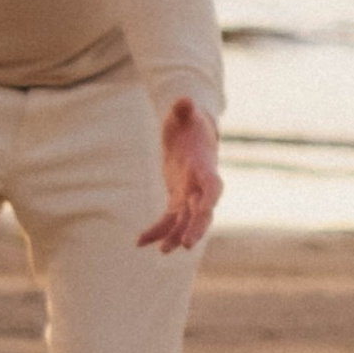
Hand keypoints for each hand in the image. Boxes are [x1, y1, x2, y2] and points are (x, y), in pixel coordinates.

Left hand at [138, 96, 220, 253]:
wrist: (189, 134)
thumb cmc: (188, 123)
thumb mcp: (184, 114)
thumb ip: (184, 109)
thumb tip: (184, 101)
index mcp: (205, 166)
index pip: (212, 186)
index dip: (210, 198)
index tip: (205, 210)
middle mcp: (200, 185)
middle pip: (203, 211)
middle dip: (196, 227)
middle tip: (186, 244)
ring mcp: (189, 195)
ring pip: (185, 221)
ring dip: (174, 236)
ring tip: (163, 252)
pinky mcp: (177, 199)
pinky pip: (169, 219)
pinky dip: (157, 230)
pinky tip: (141, 242)